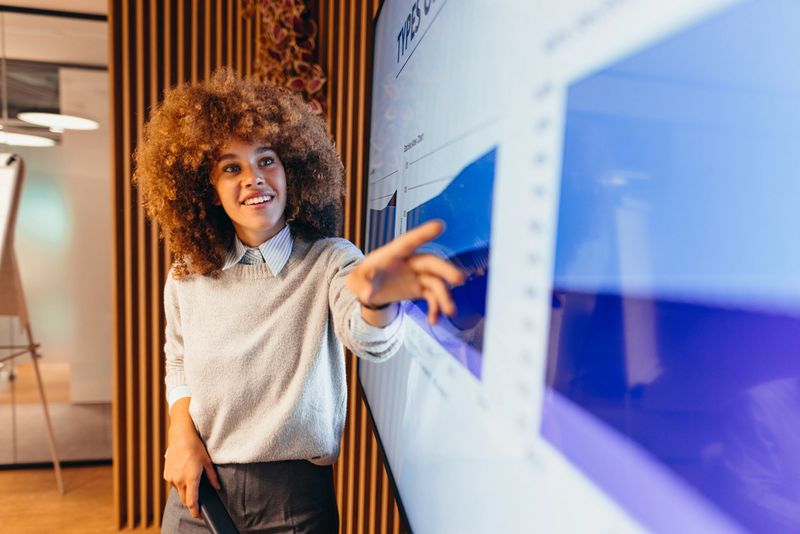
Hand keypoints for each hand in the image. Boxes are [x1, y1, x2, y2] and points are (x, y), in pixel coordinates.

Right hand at [164, 399, 219, 518]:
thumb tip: (217, 488)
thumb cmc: (196, 447)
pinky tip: (184, 475)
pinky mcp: (166, 474)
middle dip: (191, 502)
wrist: (180, 436)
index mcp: (191, 478)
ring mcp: (171, 478)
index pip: (191, 501)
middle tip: (198, 504)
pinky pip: (174, 484)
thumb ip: (212, 477)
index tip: (198, 516)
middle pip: (184, 499)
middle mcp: (179, 480)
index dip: (195, 511)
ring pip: (179, 491)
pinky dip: (179, 483)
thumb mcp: (207, 462)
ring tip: (192, 482)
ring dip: (185, 491)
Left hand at [347, 220, 465, 323]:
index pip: (408, 242)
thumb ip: (361, 286)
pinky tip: (434, 320)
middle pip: (431, 263)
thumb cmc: (362, 278)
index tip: (440, 225)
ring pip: (436, 282)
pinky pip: (433, 297)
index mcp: (393, 253)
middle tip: (459, 279)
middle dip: (446, 270)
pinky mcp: (421, 288)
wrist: (370, 288)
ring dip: (445, 296)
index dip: (423, 233)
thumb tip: (368, 295)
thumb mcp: (355, 281)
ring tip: (450, 311)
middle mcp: (410, 261)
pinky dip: (436, 308)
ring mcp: (418, 275)